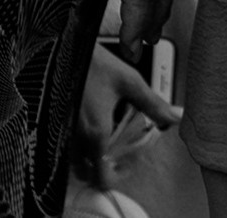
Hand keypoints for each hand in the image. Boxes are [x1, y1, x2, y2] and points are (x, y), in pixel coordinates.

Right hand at [72, 41, 180, 188]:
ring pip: (73, 162)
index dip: (117, 177)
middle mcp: (75, 138)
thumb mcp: (130, 82)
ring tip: (105, 139)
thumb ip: (153, 105)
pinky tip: (90, 127)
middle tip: (119, 153)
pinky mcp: (53, 125)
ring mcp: (61, 133)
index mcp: (96, 132)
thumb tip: (173, 118)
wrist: (62, 49)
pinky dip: (77, 146)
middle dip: (102, 168)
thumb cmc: (95, 64)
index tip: (127, 165)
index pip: (102, 177)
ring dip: (89, 158)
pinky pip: (64, 147)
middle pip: (87, 173)